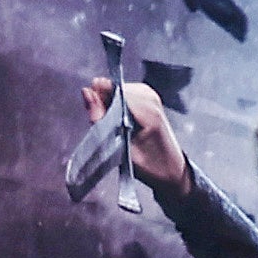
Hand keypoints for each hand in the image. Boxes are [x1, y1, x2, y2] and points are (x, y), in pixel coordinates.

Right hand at [82, 76, 188, 195]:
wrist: (170, 168)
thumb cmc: (148, 164)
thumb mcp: (119, 148)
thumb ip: (101, 120)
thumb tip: (87, 93)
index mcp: (149, 114)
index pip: (117, 92)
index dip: (100, 97)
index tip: (91, 107)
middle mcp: (152, 100)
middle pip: (118, 89)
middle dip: (105, 102)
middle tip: (104, 122)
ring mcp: (152, 97)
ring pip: (120, 89)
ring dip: (112, 104)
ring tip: (115, 123)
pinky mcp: (150, 97)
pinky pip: (126, 92)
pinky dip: (119, 103)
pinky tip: (121, 118)